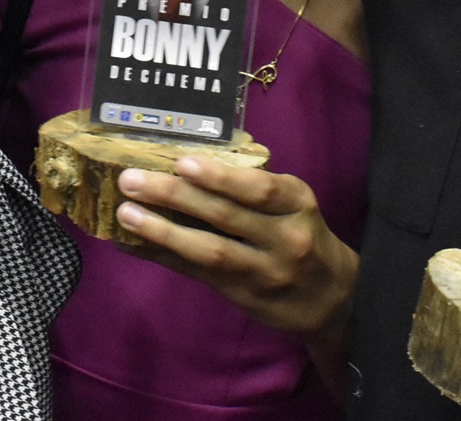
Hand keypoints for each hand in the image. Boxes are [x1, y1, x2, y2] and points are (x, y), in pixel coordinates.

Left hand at [114, 158, 357, 349]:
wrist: (334, 298)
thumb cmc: (302, 235)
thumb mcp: (293, 205)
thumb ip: (252, 188)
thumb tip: (184, 162)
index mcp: (297, 203)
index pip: (260, 189)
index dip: (220, 178)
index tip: (182, 163)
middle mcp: (285, 238)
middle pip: (226, 216)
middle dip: (175, 196)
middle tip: (132, 179)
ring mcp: (264, 272)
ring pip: (210, 250)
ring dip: (163, 230)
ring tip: (126, 213)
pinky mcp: (244, 296)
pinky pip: (199, 273)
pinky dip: (165, 256)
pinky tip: (134, 244)